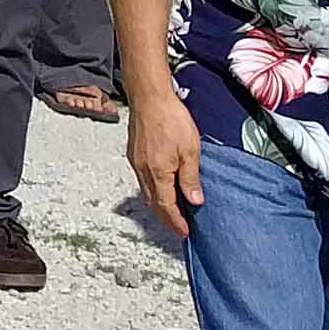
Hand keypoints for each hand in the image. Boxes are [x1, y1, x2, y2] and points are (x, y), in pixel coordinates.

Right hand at [126, 93, 203, 236]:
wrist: (149, 97)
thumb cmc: (170, 119)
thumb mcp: (190, 150)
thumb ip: (190, 178)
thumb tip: (194, 201)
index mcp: (158, 173)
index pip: (166, 206)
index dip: (176, 221)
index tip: (184, 232)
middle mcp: (143, 171)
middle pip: (154, 203)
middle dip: (166, 217)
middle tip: (179, 226)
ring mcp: (136, 162)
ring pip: (147, 192)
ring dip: (159, 204)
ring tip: (172, 211)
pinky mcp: (134, 154)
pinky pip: (143, 180)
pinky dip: (153, 190)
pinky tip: (161, 187)